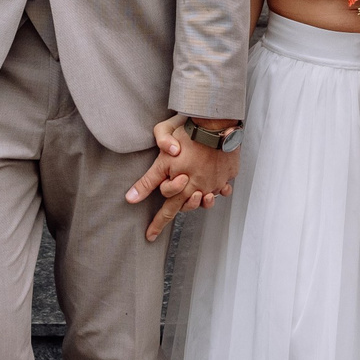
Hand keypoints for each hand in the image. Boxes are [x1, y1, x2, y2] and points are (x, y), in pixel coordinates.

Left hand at [128, 116, 239, 243]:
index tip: (150, 236)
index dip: (157, 223)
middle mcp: (200, 188)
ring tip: (197, 196)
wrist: (215, 124)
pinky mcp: (229, 173)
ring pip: (208, 200)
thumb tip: (130, 199)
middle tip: (171, 213)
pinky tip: (215, 187)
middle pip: (187, 207)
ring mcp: (216, 182)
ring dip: (201, 202)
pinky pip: (224, 187)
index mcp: (182, 187)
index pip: (167, 211)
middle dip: (179, 211)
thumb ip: (147, 180)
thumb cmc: (186, 136)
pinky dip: (220, 189)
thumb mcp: (161, 157)